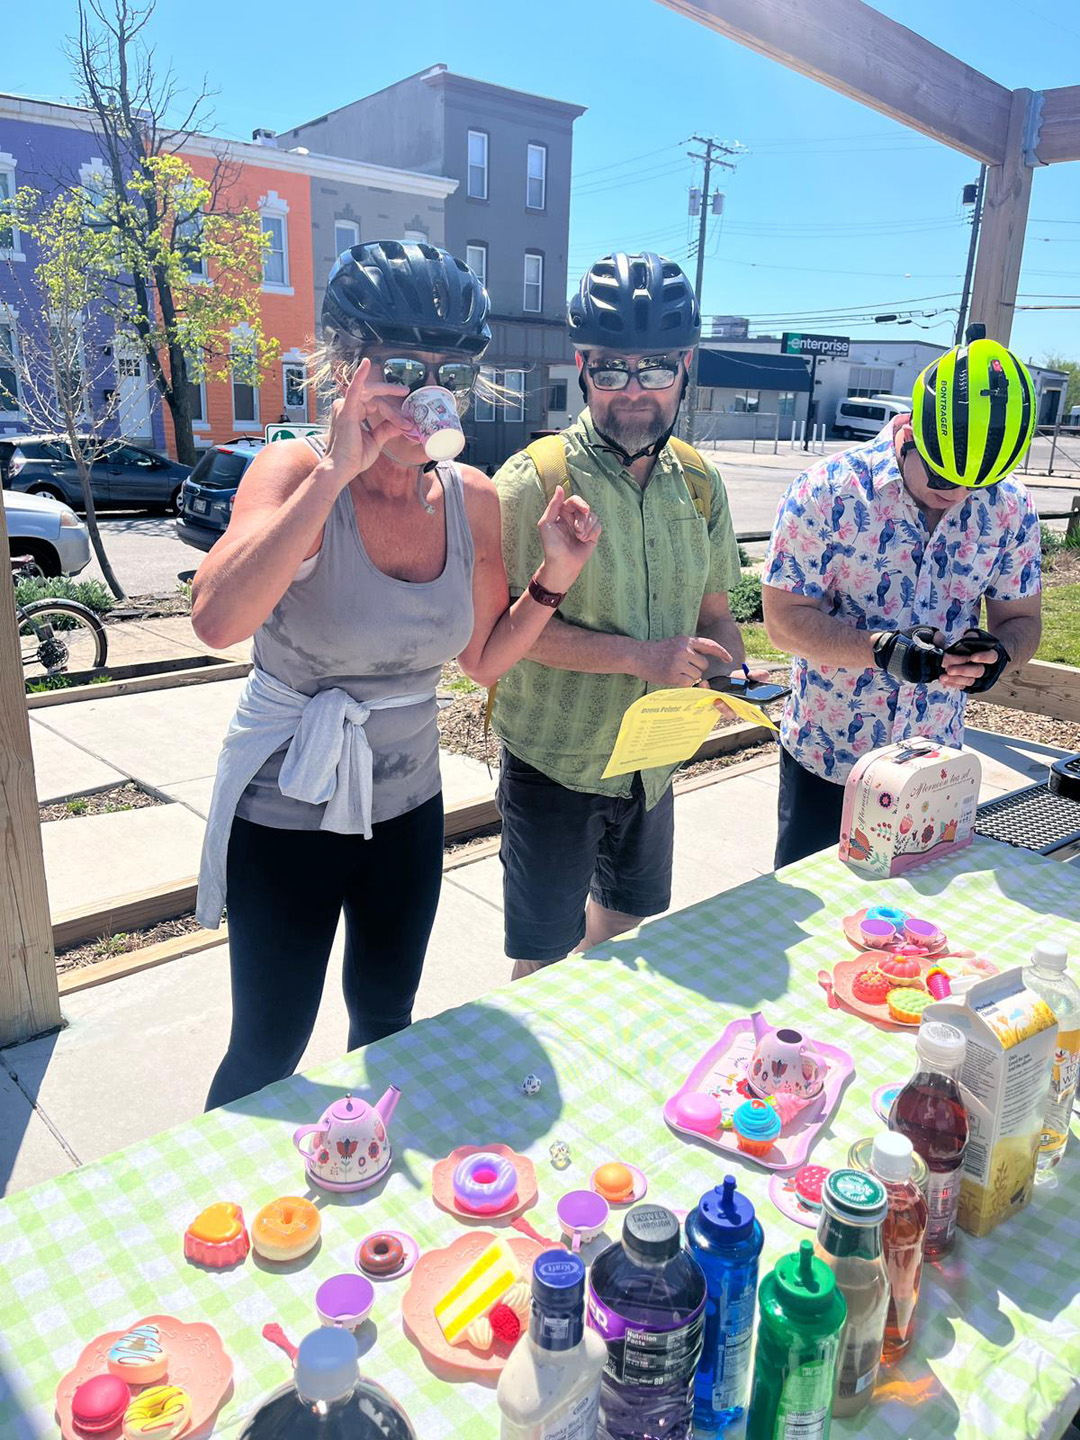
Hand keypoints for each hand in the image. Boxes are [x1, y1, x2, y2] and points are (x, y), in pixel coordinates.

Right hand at [323, 357, 419, 487]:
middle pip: (375, 397)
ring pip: (373, 397)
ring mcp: (345, 407)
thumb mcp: (375, 441)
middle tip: (406, 392)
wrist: (341, 469)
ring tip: (403, 406)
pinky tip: (366, 364)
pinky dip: (360, 376)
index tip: (407, 424)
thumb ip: (386, 430)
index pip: (376, 404)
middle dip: (392, 399)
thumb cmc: (353, 458)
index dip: (394, 413)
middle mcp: (346, 406)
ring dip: (389, 405)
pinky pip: (354, 389)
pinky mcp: (346, 410)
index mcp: (352, 412)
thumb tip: (401, 424)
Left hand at [535, 486, 601, 590]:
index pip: (574, 501)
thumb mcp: (546, 523)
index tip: (584, 510)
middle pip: (585, 508)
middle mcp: (573, 518)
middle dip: (583, 519)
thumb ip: (553, 505)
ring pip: (593, 516)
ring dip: (587, 527)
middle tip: (578, 530)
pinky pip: (598, 526)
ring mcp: (583, 526)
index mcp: (562, 513)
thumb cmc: (551, 545)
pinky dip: (592, 533)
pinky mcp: (592, 535)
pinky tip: (584, 540)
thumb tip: (560, 487)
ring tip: (579, 537)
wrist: (562, 565)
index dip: (580, 503)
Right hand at [633, 635, 731, 687]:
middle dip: (697, 669)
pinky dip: (682, 683)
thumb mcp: (674, 644)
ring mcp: (679, 662)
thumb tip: (703, 667)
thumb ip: (689, 650)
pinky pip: (688, 683)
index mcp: (686, 640)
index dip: (721, 652)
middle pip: (704, 664)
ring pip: (696, 675)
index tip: (728, 659)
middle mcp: (684, 650)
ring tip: (674, 671)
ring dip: (689, 677)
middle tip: (681, 667)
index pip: (709, 645)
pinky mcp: (673, 675)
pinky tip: (671, 677)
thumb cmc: (655, 651)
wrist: (636, 655)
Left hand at [933, 629, 1003, 690]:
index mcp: (993, 655)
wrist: (980, 652)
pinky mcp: (972, 685)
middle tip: (949, 669)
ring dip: (955, 679)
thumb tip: (962, 643)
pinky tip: (944, 680)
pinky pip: (963, 686)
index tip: (972, 657)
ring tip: (942, 676)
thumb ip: (972, 638)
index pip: (991, 657)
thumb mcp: (977, 637)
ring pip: (970, 681)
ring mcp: (981, 679)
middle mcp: (989, 669)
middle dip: (962, 670)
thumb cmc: (978, 643)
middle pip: (978, 671)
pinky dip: (952, 683)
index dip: (983, 657)